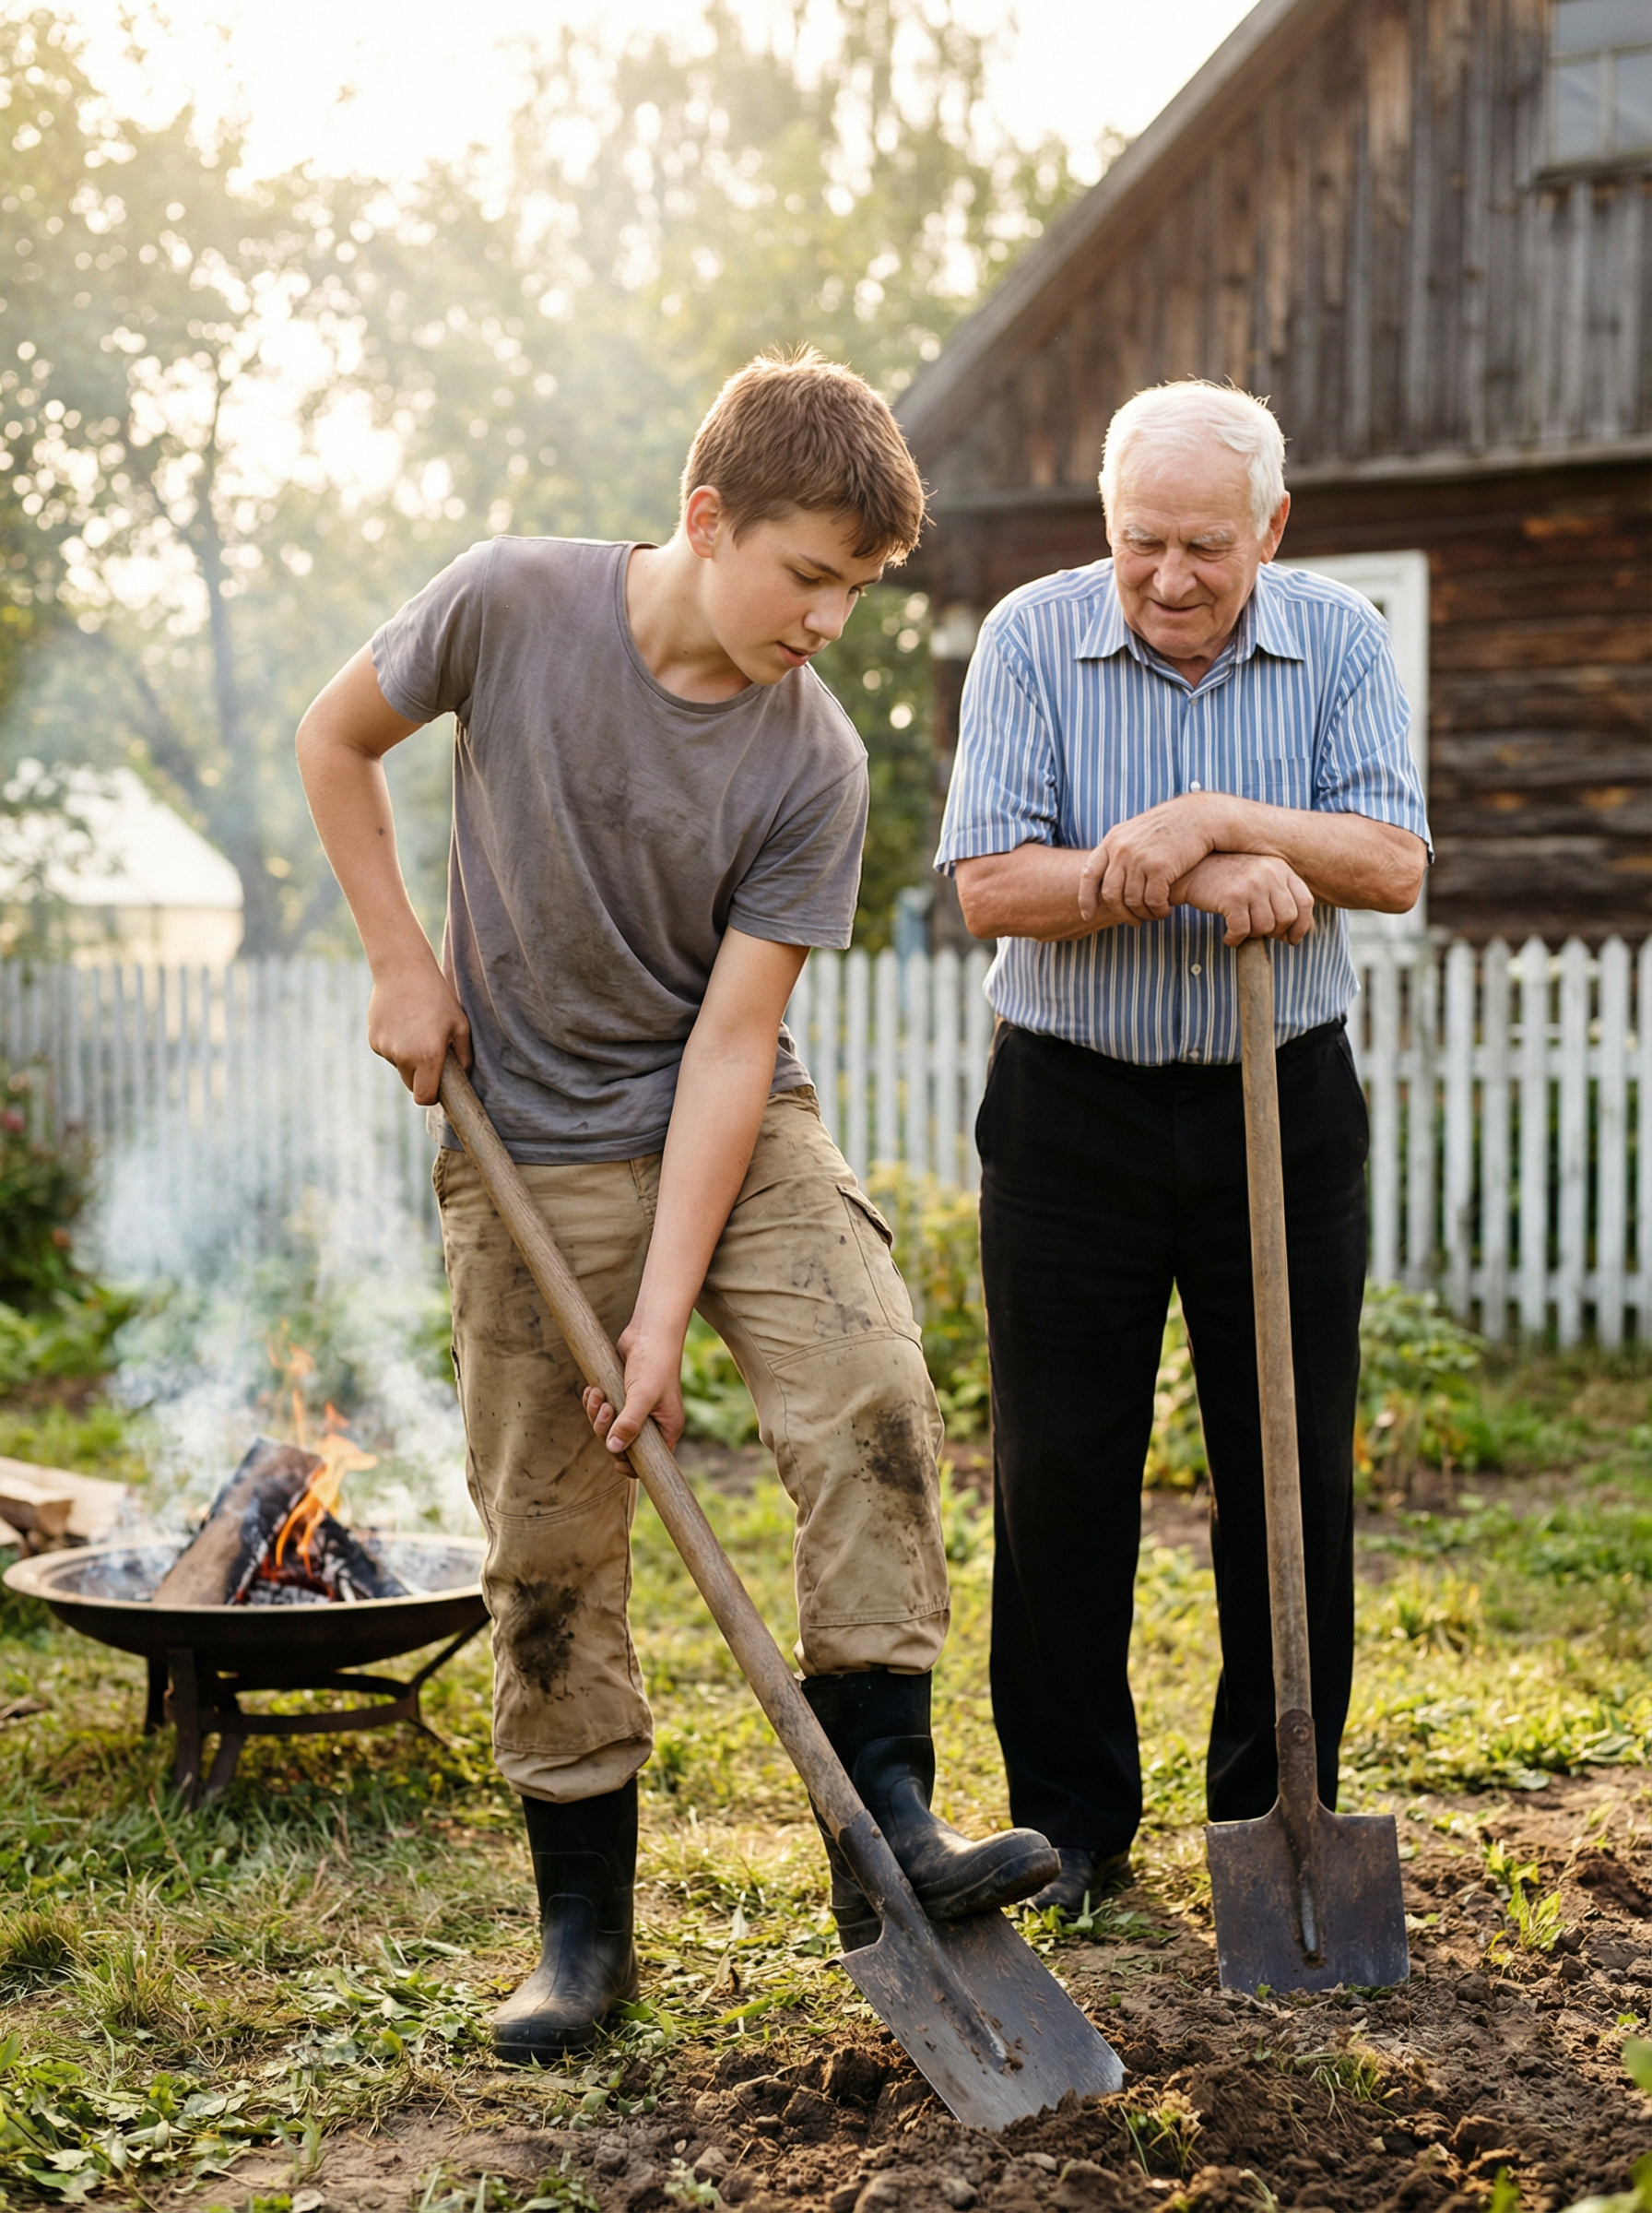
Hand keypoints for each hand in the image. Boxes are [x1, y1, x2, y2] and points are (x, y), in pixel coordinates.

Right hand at [367, 960, 471, 1105]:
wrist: (403, 970)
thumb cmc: (438, 997)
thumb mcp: (460, 1025)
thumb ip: (464, 1056)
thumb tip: (463, 1077)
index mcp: (428, 1056)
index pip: (424, 1097)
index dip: (431, 1097)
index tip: (437, 1089)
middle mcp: (403, 1056)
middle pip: (411, 1084)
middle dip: (421, 1076)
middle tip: (431, 1054)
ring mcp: (386, 1049)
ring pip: (399, 1066)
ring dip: (408, 1057)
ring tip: (416, 1028)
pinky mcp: (373, 1040)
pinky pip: (388, 1052)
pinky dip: (395, 1045)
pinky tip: (402, 1022)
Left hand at [581, 1318, 686, 1466]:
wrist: (649, 1332)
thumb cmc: (654, 1363)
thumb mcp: (643, 1395)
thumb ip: (629, 1423)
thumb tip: (613, 1448)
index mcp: (666, 1427)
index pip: (649, 1460)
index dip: (631, 1465)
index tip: (616, 1462)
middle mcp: (651, 1422)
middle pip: (622, 1444)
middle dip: (606, 1430)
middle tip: (605, 1408)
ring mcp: (634, 1409)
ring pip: (608, 1427)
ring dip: (596, 1414)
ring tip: (597, 1394)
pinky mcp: (620, 1396)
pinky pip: (602, 1410)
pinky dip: (594, 1403)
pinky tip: (592, 1390)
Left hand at [1079, 796, 1220, 922]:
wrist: (1200, 816)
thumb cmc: (1171, 828)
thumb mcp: (1138, 833)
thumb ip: (1121, 853)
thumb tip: (1107, 882)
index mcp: (1113, 839)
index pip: (1089, 873)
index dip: (1086, 898)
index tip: (1087, 915)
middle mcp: (1122, 848)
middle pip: (1111, 894)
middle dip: (1122, 913)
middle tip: (1135, 921)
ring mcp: (1140, 857)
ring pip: (1132, 901)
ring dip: (1144, 913)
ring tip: (1155, 915)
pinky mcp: (1160, 867)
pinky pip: (1152, 901)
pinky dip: (1158, 910)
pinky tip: (1166, 910)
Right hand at [1173, 852, 1314, 944]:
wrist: (1190, 870)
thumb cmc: (1224, 878)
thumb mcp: (1257, 877)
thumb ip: (1278, 895)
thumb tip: (1297, 932)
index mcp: (1280, 867)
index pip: (1305, 902)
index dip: (1301, 925)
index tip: (1290, 939)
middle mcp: (1270, 872)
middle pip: (1287, 918)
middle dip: (1273, 932)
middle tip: (1257, 933)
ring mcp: (1252, 883)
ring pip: (1265, 927)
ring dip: (1251, 935)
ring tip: (1238, 930)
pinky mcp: (1233, 897)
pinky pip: (1243, 931)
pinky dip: (1235, 939)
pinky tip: (1228, 935)